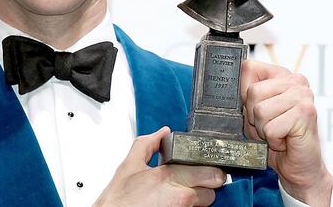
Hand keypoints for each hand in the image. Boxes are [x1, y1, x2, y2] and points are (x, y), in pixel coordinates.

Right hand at [94, 126, 225, 206]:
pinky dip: (189, 206)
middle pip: (213, 189)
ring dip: (198, 196)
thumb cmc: (119, 199)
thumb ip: (147, 144)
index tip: (201, 164)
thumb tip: (162, 133)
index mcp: (170, 177)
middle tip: (195, 179)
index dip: (208, 167)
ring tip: (179, 191)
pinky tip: (173, 201)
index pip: (210, 172)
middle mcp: (181, 197)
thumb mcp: (130, 165)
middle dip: (207, 183)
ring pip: (206, 202)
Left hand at [240, 60, 332, 206]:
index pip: (248, 68)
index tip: (255, 109)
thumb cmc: (276, 138)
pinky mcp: (306, 113)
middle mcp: (296, 81)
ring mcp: (303, 96)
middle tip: (269, 126)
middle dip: (254, 116)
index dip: (243, 93)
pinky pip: (271, 128)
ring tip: (277, 133)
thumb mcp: (252, 114)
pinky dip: (273, 140)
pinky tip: (285, 141)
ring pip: (260, 111)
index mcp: (282, 75)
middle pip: (252, 91)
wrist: (299, 166)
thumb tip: (228, 87)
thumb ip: (244, 97)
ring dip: (264, 130)